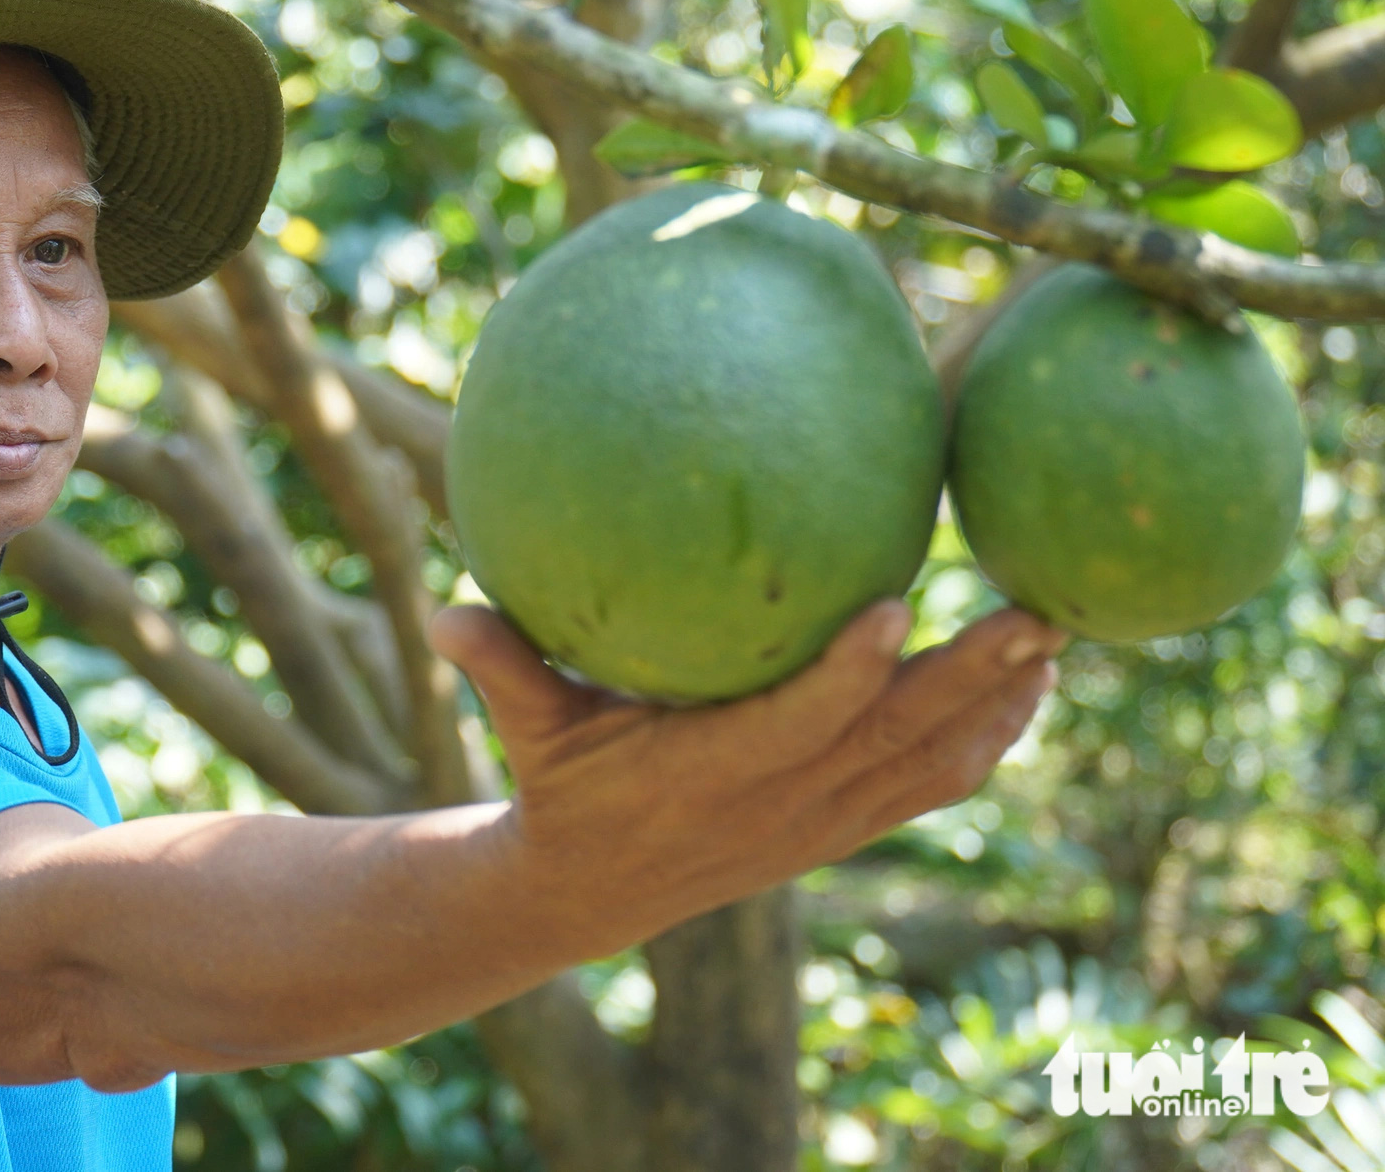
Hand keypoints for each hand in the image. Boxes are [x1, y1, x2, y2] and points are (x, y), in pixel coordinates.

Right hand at [428, 600, 1064, 949]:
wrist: (595, 895)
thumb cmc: (561, 790)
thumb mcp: (527, 731)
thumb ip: (499, 667)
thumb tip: (443, 612)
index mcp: (710, 774)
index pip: (796, 724)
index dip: (849, 673)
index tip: (899, 603)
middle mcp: (781, 806)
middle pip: (895, 742)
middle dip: (971, 681)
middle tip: (1038, 611)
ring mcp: (821, 823)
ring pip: (931, 769)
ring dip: (998, 710)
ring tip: (1054, 640)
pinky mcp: (841, 828)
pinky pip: (930, 789)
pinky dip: (984, 743)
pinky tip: (1025, 688)